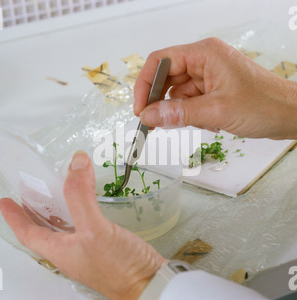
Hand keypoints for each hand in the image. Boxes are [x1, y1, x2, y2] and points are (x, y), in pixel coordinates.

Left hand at [0, 152, 166, 299]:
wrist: (149, 283)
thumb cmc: (118, 266)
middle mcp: (71, 251)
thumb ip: (81, 196)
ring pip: (65, 226)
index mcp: (60, 250)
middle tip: (31, 194)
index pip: (27, 232)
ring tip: (56, 194)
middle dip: (34, 212)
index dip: (14, 215)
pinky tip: (90, 204)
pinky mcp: (106, 245)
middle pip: (44, 229)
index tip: (4, 201)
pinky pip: (85, 225)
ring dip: (57, 210)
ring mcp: (89, 249)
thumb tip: (76, 163)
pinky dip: (81, 211)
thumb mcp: (94, 230)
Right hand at [134, 38, 296, 139]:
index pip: (160, 62)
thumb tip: (148, 116)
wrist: (288, 114)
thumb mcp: (216, 110)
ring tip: (199, 122)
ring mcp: (208, 75)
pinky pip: (189, 101)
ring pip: (177, 93)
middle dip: (160, 102)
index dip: (145, 85)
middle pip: (166, 78)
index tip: (140, 109)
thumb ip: (179, 113)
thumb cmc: (262, 105)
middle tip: (155, 123)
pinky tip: (209, 123)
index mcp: (204, 53)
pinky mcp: (212, 89)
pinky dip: (192, 115)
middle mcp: (204, 60)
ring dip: (180, 112)